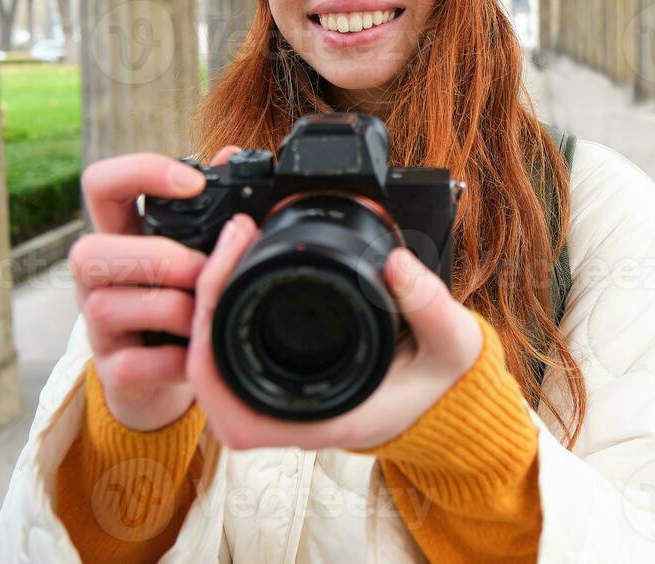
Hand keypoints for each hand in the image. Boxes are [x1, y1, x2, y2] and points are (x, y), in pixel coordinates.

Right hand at [71, 145, 242, 431]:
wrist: (164, 378)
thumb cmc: (182, 299)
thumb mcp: (194, 249)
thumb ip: (212, 206)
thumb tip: (233, 155)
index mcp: (121, 235)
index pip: (101, 184)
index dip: (139, 172)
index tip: (193, 184)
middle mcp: (97, 278)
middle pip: (87, 251)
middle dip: (156, 258)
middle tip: (203, 270)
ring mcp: (99, 326)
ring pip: (106, 307)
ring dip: (170, 308)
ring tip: (206, 314)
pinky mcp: (114, 371)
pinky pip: (131, 364)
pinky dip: (172, 360)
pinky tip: (198, 356)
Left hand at [185, 213, 484, 451]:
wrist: (449, 401)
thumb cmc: (444, 382)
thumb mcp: (451, 343)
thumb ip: (430, 304)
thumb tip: (395, 262)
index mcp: (319, 419)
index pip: (228, 393)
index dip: (207, 332)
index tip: (223, 267)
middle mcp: (290, 417)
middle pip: (208, 370)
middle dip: (203, 298)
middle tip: (232, 235)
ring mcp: (282, 401)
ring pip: (215, 359)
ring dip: (212, 301)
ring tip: (235, 240)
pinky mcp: (284, 380)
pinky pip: (235, 350)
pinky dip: (229, 307)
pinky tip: (242, 264)